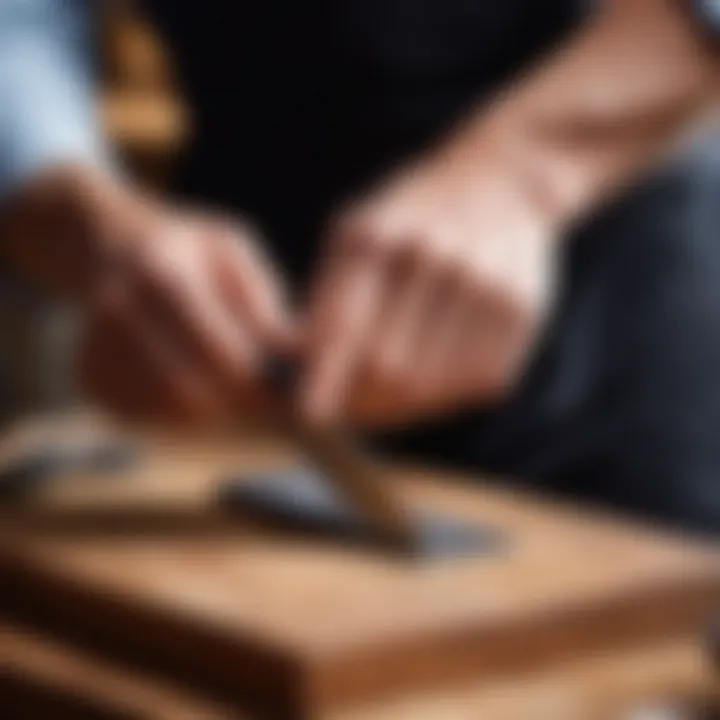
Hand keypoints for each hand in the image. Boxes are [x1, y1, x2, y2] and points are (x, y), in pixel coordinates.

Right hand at [78, 207, 295, 426]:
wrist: (109, 243)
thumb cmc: (187, 248)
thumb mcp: (232, 252)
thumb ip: (260, 304)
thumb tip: (293, 358)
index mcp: (161, 271)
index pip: (217, 350)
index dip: (255, 382)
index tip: (283, 391)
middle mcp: (118, 309)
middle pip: (188, 390)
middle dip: (234, 404)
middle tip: (264, 403)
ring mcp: (93, 344)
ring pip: (166, 410)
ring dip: (209, 412)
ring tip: (231, 388)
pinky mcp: (86, 375)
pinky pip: (142, 417)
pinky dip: (177, 414)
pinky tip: (192, 386)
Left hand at [301, 147, 558, 426]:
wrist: (500, 186)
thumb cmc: (409, 223)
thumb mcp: (356, 236)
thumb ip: (327, 301)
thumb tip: (298, 366)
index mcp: (377, 239)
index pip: (345, 328)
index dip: (325, 380)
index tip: (311, 415)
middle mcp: (433, 259)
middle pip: (387, 368)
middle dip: (361, 402)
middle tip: (350, 409)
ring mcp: (483, 284)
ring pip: (431, 385)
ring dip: (403, 404)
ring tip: (391, 390)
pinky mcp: (522, 309)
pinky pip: (477, 382)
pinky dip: (448, 392)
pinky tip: (435, 371)